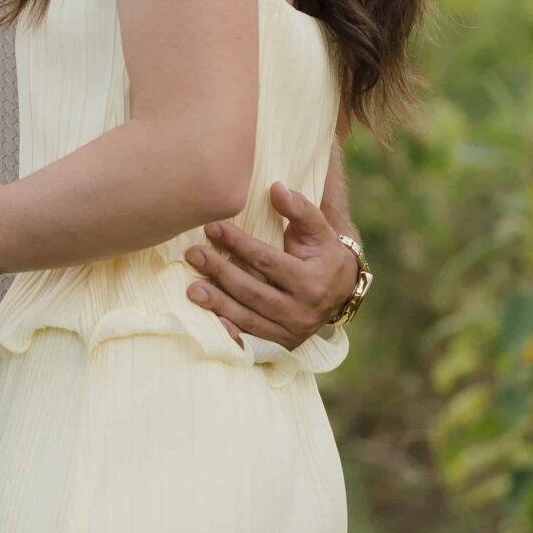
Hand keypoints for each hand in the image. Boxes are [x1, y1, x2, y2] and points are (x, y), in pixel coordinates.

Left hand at [184, 180, 358, 348]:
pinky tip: (209, 322)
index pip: (266, 261)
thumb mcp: (319, 229)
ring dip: (217, 304)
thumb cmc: (323, 252)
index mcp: (313, 282)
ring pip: (248, 318)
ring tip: (191, 289)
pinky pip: (250, 339)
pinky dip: (229, 332)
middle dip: (220, 272)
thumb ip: (300, 208)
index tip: (212, 227)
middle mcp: (303, 311)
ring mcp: (292, 332)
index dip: (238, 243)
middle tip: (193, 254)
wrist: (341, 290)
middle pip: (252, 291)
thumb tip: (276, 188)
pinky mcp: (282, 344)